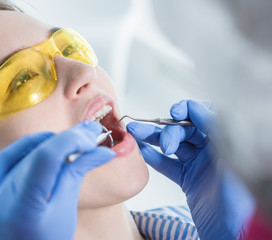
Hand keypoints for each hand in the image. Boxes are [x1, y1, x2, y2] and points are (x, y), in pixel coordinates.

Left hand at [0, 121, 115, 239]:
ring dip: (43, 142)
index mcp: (17, 210)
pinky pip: (4, 163)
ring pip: (14, 152)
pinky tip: (44, 152)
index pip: (44, 158)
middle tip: (86, 135)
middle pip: (30, 152)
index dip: (70, 140)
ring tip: (68, 142)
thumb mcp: (64, 215)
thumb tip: (98, 151)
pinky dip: (26, 153)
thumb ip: (74, 176)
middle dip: (62, 140)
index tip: (91, 137)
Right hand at [127, 100, 253, 239]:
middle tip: (165, 144)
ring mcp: (198, 165)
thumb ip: (216, 133)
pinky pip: (167, 164)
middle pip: (186, 130)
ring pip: (173, 145)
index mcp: (227, 143)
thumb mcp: (230, 162)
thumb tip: (199, 109)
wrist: (230, 233)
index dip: (190, 110)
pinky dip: (152, 157)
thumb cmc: (239, 203)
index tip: (176, 111)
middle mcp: (212, 151)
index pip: (207, 117)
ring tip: (135, 132)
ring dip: (153, 138)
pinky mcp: (186, 179)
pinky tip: (140, 150)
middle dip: (170, 130)